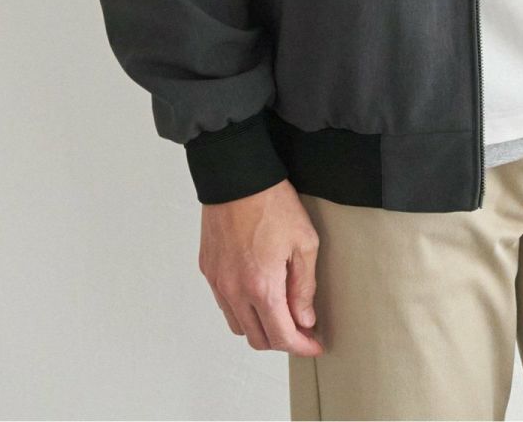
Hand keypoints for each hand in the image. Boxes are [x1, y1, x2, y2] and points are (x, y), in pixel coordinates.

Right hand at [198, 178, 325, 355]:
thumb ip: (304, 287)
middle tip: (301, 329)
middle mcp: (235, 291)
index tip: (315, 344)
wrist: (237, 177)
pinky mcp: (208, 269)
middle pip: (257, 339)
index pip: (281, 336)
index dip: (301, 346)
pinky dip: (242, 309)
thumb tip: (304, 319)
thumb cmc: (272, 203)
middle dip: (282, 341)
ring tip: (280, 311)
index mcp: (261, 286)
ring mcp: (218, 282)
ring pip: (238, 325)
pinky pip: (225, 304)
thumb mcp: (304, 242)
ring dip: (260, 327)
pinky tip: (258, 293)